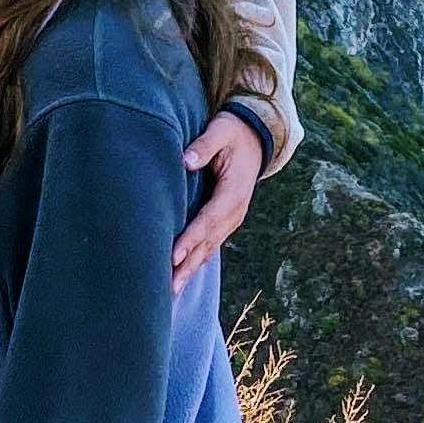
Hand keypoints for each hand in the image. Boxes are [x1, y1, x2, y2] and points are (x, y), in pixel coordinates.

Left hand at [171, 111, 263, 282]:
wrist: (255, 138)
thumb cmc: (233, 133)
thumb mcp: (221, 131)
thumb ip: (204, 146)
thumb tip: (185, 161)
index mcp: (233, 192)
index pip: (208, 220)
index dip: (191, 239)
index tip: (173, 256)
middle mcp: (235, 211)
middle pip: (208, 243)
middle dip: (188, 265)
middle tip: (168, 288)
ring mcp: (232, 218)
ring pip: (209, 248)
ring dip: (191, 269)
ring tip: (171, 291)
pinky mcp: (226, 220)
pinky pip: (211, 244)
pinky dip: (196, 261)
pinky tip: (183, 275)